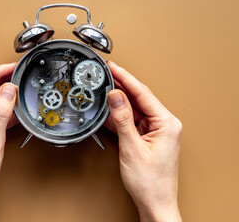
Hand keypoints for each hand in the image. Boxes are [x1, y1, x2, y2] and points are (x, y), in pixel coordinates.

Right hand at [105, 61, 181, 221]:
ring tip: (102, 92)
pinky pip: (130, 121)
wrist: (154, 202)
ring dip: (117, 103)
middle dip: (120, 87)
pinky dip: (118, 117)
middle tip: (105, 76)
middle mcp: (163, 124)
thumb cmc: (151, 182)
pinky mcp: (146, 138)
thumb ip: (122, 118)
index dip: (126, 78)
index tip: (114, 67)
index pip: (143, 93)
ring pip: (133, 109)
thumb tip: (115, 96)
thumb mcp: (132, 147)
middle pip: (138, 99)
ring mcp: (154, 131)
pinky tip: (107, 112)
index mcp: (167, 123)